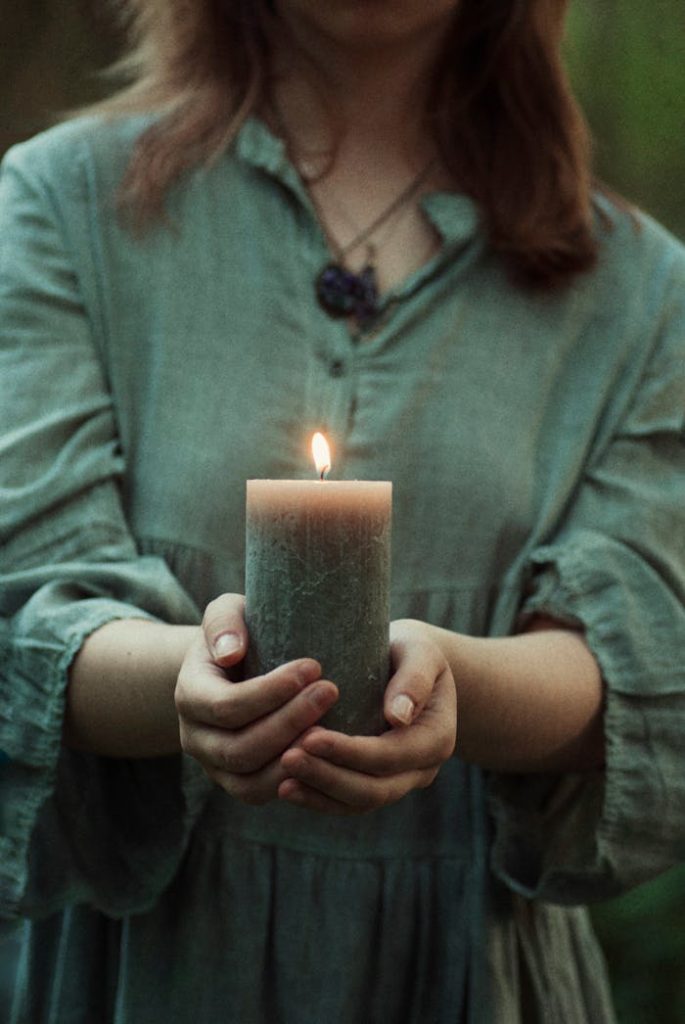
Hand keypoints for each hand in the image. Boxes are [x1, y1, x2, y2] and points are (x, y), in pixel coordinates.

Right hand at [175, 594, 338, 803]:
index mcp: (189, 695)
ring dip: (294, 755)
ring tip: (333, 727)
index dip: (271, 691)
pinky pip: (260, 793)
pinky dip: (293, 781)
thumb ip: (223, 622)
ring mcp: (213, 766)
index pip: (226, 706)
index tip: (313, 667)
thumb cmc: (237, 634)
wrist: (230, 667)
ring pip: (250, 780)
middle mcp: (194, 738)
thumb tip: (230, 653)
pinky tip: (324, 753)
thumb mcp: (226, 612)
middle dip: (290, 721)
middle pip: (240, 747)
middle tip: (332, 690)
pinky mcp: (236, 782)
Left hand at [278, 619, 456, 814]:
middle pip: (374, 789)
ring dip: (319, 792)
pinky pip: (347, 802)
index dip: (350, 751)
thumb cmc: (412, 652)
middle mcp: (422, 769)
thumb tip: (399, 715)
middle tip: (287, 757)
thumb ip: (414, 679)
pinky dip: (318, 798)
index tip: (310, 736)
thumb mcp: (421, 652)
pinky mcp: (376, 785)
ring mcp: (400, 782)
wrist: (412, 667)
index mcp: (437, 738)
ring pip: (358, 802)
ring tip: (281, 779)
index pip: (391, 755)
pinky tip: (286, 787)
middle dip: (328, 776)